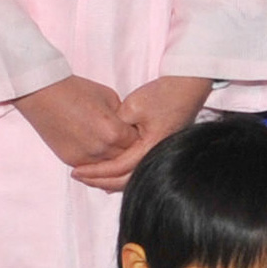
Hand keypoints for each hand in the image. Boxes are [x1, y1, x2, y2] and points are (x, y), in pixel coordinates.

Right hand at [18, 74, 140, 169]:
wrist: (43, 93)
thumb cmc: (76, 90)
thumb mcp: (109, 98)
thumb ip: (123, 117)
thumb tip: (131, 129)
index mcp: (114, 132)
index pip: (138, 144)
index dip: (140, 138)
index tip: (140, 134)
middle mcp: (102, 148)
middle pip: (126, 160)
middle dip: (130, 152)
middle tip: (132, 146)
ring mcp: (85, 157)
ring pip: (110, 169)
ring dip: (114, 162)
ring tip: (117, 152)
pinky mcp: (71, 160)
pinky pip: (92, 169)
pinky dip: (98, 164)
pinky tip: (101, 156)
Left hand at [72, 75, 212, 189]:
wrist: (189, 87)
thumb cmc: (164, 94)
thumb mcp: (133, 107)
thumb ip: (116, 127)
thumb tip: (102, 142)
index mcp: (150, 148)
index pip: (118, 167)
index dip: (96, 172)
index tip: (77, 171)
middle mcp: (156, 156)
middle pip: (125, 179)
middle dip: (100, 180)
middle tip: (79, 177)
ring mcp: (160, 154)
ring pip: (132, 177)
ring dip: (111, 180)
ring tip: (91, 179)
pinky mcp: (159, 149)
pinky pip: (138, 168)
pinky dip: (122, 174)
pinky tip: (110, 178)